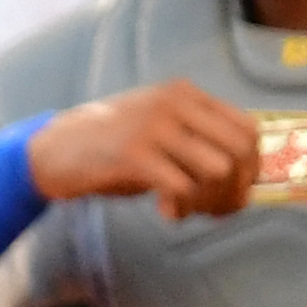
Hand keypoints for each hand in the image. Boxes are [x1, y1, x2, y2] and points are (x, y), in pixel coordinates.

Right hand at [25, 78, 260, 219]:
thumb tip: (244, 177)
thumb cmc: (112, 145)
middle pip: (239, 151)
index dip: (252, 168)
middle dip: (236, 190)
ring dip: (209, 201)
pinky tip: (165, 212)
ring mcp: (154, 127)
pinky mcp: (134, 155)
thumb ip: (197, 139)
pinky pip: (182, 188)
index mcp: (185, 94)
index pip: (247, 129)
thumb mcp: (159, 127)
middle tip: (214, 210)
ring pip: (217, 170)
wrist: (54, 149)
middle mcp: (174, 104)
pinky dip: (182, 209)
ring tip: (187, 209)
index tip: (237, 192)